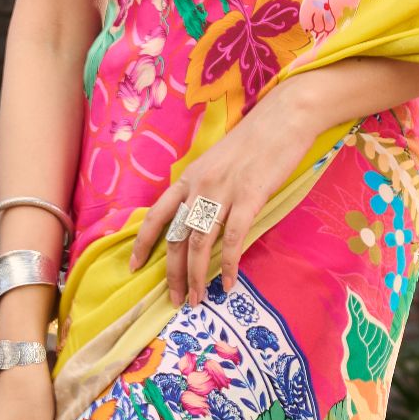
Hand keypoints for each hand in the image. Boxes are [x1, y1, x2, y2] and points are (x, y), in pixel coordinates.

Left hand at [129, 78, 329, 308]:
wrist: (283, 118)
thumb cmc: (254, 141)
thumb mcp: (216, 162)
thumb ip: (204, 188)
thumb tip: (199, 219)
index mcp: (188, 177)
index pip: (156, 215)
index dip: (143, 243)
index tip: (135, 266)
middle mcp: (199, 186)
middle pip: (177, 238)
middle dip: (173, 274)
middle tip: (175, 301)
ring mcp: (223, 191)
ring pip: (200, 243)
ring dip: (197, 277)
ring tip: (198, 300)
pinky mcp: (250, 197)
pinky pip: (233, 238)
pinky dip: (230, 265)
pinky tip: (230, 283)